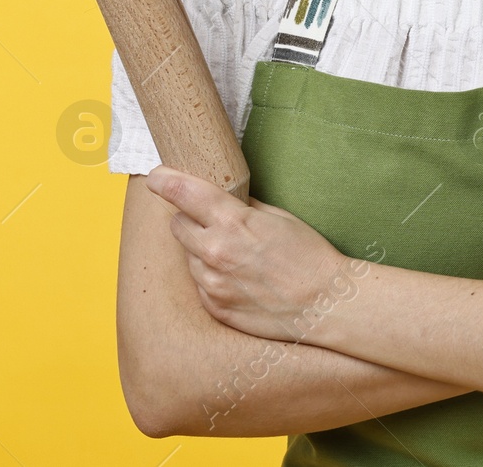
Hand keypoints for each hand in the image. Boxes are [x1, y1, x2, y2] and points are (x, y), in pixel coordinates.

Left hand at [146, 164, 362, 344]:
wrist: (324, 304)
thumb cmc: (309, 256)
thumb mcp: (279, 218)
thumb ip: (244, 208)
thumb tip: (221, 199)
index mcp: (233, 223)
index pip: (183, 193)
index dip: (165, 180)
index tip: (157, 176)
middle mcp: (215, 252)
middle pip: (177, 224)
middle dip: (190, 218)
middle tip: (214, 222)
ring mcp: (211, 283)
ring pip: (188, 255)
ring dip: (202, 250)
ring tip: (236, 255)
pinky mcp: (213, 307)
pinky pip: (200, 282)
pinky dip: (212, 275)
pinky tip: (240, 277)